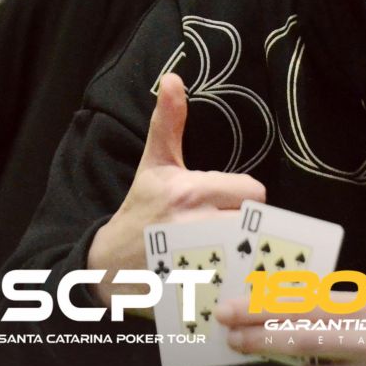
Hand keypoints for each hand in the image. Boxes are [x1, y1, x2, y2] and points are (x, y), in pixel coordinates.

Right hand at [87, 73, 265, 303]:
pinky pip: (238, 280)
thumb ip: (169, 122)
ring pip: (251, 251)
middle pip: (255, 223)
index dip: (244, 198)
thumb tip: (172, 78)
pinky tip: (218, 273)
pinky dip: (235, 278)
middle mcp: (194, 225)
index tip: (226, 203)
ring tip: (222, 250)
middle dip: (244, 225)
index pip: (254, 192)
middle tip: (224, 228)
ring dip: (243, 251)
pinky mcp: (197, 287)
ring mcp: (196, 260)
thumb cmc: (141, 208)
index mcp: (190, 191)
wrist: (110, 262)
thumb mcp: (156, 164)